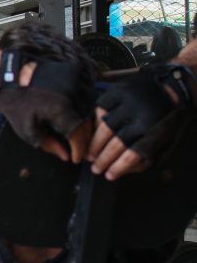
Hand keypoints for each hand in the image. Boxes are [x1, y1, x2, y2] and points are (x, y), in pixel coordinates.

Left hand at [0, 50, 95, 163]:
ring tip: (76, 133)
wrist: (12, 75)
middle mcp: (75, 96)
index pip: (80, 136)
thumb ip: (48, 145)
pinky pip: (89, 95)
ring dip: (86, 123)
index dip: (79, 150)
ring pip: (91, 109)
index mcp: (62, 111)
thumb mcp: (26, 130)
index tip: (76, 158)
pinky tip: (75, 114)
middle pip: (88, 124)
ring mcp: (79, 83)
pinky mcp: (78, 74)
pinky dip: (85, 106)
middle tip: (76, 149)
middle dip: (83, 140)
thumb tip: (65, 156)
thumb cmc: (16, 103)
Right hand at [88, 64, 195, 179]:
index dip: (118, 168)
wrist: (173, 87)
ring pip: (104, 128)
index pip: (131, 155)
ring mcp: (127, 103)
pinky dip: (93, 125)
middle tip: (95, 168)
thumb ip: (148, 157)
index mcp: (154, 131)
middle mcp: (139, 117)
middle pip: (115, 144)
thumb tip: (124, 171)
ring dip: (94, 144)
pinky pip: (99, 111)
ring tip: (89, 155)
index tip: (109, 176)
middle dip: (103, 159)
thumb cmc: (169, 118)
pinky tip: (91, 135)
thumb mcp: (167, 141)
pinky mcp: (117, 92)